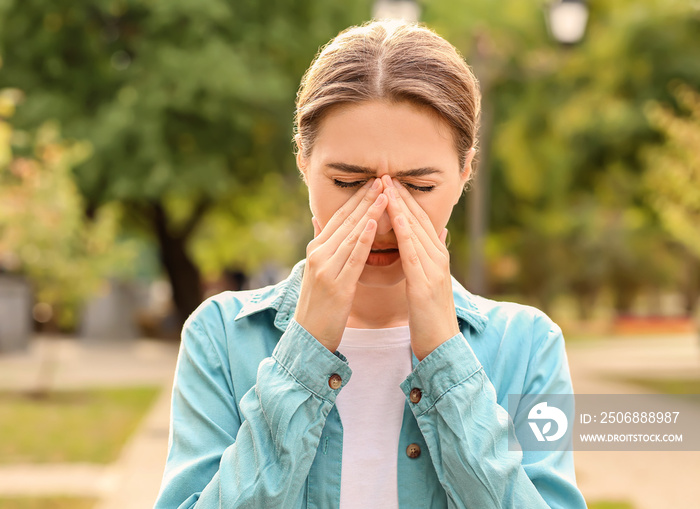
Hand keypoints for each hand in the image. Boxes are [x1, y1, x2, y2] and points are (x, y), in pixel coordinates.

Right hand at [294, 178, 387, 351]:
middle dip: (366, 199)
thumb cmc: (318, 306)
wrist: (308, 338)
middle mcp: (318, 254)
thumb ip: (321, 245)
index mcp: (316, 250)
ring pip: (352, 234)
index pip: (339, 217)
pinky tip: (374, 223)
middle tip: (383, 178)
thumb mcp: (317, 271)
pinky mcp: (336, 285)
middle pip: (346, 221)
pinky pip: (353, 258)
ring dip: (370, 212)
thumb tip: (318, 219)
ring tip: (385, 194)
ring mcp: (326, 269)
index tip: (373, 182)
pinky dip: (364, 238)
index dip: (356, 199)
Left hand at [381, 175, 459, 360]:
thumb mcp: (430, 281)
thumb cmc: (430, 316)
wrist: (441, 345)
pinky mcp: (426, 284)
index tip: (389, 181)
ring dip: (401, 207)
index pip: (420, 220)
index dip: (405, 199)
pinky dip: (405, 233)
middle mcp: (438, 258)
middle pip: (419, 219)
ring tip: (387, 187)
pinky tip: (396, 219)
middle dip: (401, 196)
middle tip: (385, 173)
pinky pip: (414, 253)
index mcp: (436, 257)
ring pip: (417, 231)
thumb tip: (437, 232)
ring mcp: (434, 270)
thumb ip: (431, 256)